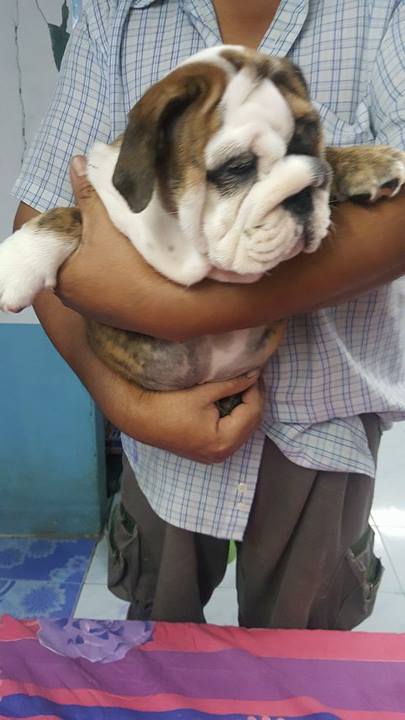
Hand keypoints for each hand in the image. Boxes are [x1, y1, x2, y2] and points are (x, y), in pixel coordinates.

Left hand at [56, 155, 163, 320]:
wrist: (167, 309)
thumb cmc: (130, 266)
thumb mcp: (105, 223)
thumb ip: (88, 193)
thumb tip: (76, 161)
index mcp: (60, 276)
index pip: (57, 240)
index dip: (73, 221)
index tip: (90, 212)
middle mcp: (68, 297)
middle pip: (73, 255)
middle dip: (86, 238)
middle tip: (104, 221)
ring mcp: (90, 309)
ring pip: (89, 270)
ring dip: (100, 255)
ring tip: (117, 238)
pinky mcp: (109, 314)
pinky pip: (104, 285)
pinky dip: (111, 272)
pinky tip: (126, 262)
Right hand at [139, 371, 263, 463]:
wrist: (139, 418)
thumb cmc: (167, 405)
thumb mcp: (203, 392)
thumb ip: (232, 384)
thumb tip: (254, 375)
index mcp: (223, 441)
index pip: (252, 412)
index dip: (255, 389)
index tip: (253, 370)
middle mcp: (222, 453)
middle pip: (251, 423)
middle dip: (253, 398)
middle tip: (251, 376)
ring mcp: (215, 455)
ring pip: (243, 429)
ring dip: (245, 408)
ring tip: (243, 385)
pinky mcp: (207, 452)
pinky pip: (231, 434)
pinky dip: (235, 418)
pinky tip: (232, 400)